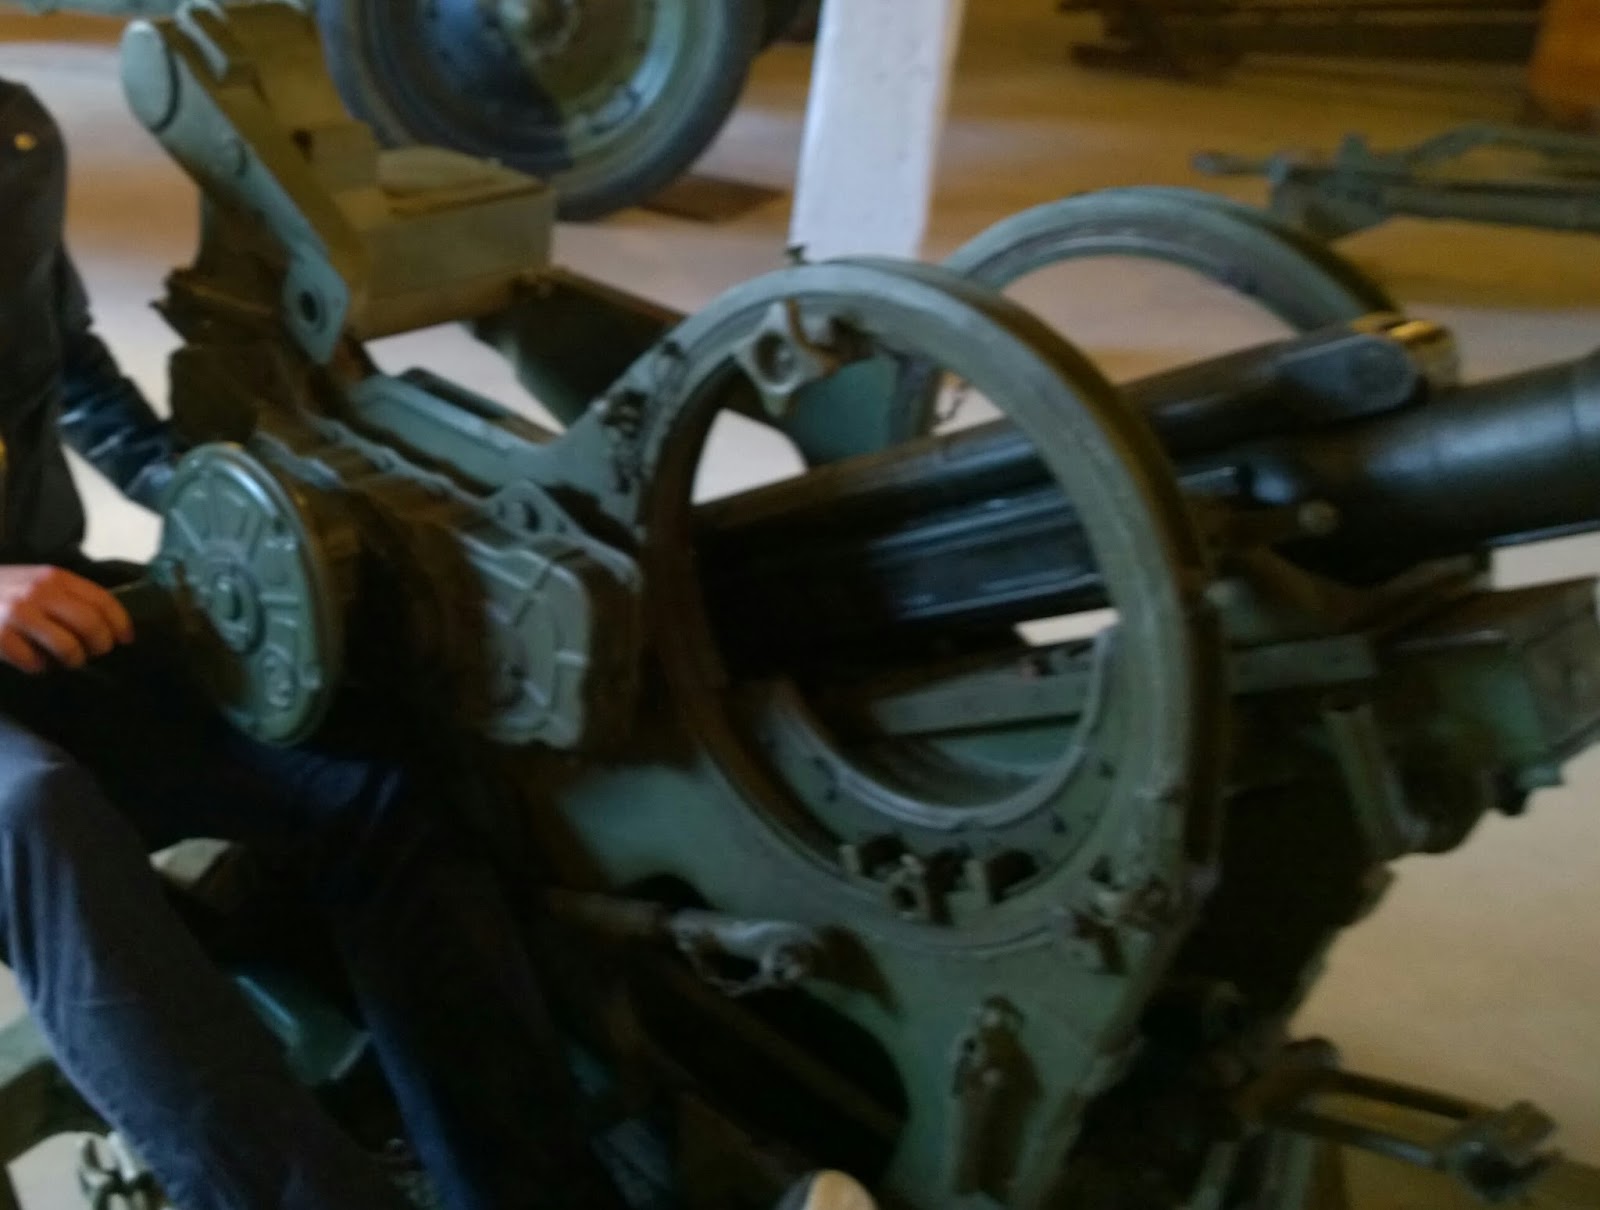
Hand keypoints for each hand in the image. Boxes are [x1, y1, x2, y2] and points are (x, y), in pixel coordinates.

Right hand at [0, 566, 134, 673]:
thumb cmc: (1, 591)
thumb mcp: (35, 582)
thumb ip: (65, 596)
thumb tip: (106, 623)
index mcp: (54, 576)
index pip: (102, 600)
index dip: (120, 623)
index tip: (126, 639)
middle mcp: (39, 591)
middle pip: (91, 625)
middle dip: (101, 645)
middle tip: (95, 653)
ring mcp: (18, 612)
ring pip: (68, 647)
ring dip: (73, 660)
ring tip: (67, 660)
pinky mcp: (0, 635)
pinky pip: (34, 662)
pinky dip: (38, 667)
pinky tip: (32, 661)